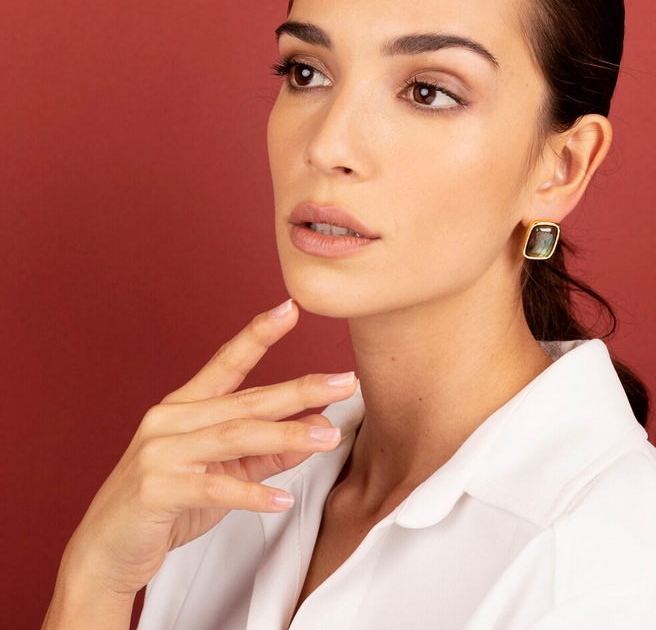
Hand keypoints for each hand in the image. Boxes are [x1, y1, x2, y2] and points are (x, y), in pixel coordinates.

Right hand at [58, 299, 356, 599]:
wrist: (106, 550)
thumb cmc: (167, 504)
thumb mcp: (225, 474)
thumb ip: (269, 451)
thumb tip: (317, 428)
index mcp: (185, 407)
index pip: (227, 362)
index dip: (259, 334)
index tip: (291, 309)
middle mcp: (171, 420)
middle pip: (246, 400)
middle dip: (300, 390)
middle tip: (345, 382)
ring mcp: (160, 452)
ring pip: (235, 436)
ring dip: (287, 436)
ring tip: (329, 437)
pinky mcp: (156, 489)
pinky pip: (214, 488)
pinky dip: (252, 494)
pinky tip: (282, 500)